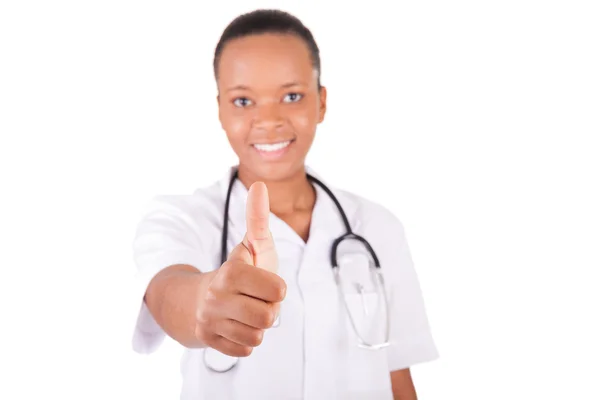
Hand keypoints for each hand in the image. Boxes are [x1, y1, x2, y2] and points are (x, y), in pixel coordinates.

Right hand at [195, 181, 285, 356]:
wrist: (201, 297)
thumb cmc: (239, 271)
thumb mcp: (252, 245)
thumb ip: (258, 218)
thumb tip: (260, 184)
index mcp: (231, 272)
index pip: (278, 291)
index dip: (276, 288)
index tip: (262, 282)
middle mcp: (216, 297)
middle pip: (269, 318)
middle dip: (268, 309)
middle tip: (254, 299)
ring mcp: (209, 320)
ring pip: (256, 337)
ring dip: (256, 326)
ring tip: (245, 312)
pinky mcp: (207, 340)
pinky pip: (244, 350)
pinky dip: (244, 340)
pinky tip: (235, 325)